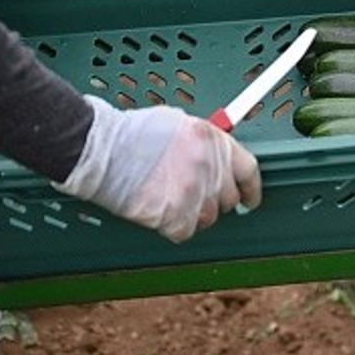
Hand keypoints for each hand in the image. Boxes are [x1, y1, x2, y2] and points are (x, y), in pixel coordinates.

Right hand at [54, 97, 261, 242]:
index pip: (249, 171)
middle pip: (227, 198)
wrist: (104, 151)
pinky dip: (172, 225)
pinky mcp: (176, 217)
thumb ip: (204, 143)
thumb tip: (216, 158)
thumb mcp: (179, 124)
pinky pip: (185, 231)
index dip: (251, 189)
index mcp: (214, 140)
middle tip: (192, 194)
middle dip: (213, 199)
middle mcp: (210, 168)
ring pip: (208, 218)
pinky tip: (157, 207)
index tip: (248, 199)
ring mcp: (195, 194)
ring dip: (192, 212)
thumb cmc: (135, 134)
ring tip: (168, 197)